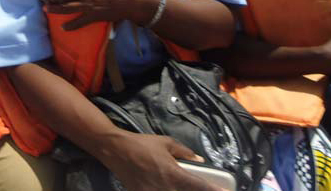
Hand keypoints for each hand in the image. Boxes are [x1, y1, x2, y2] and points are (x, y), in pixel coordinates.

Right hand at [102, 131, 224, 190]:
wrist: (117, 150)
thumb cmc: (143, 144)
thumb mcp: (166, 143)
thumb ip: (184, 152)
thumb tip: (199, 159)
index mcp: (174, 173)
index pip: (198, 186)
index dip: (213, 190)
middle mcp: (166, 188)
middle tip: (203, 188)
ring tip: (180, 187)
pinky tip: (168, 188)